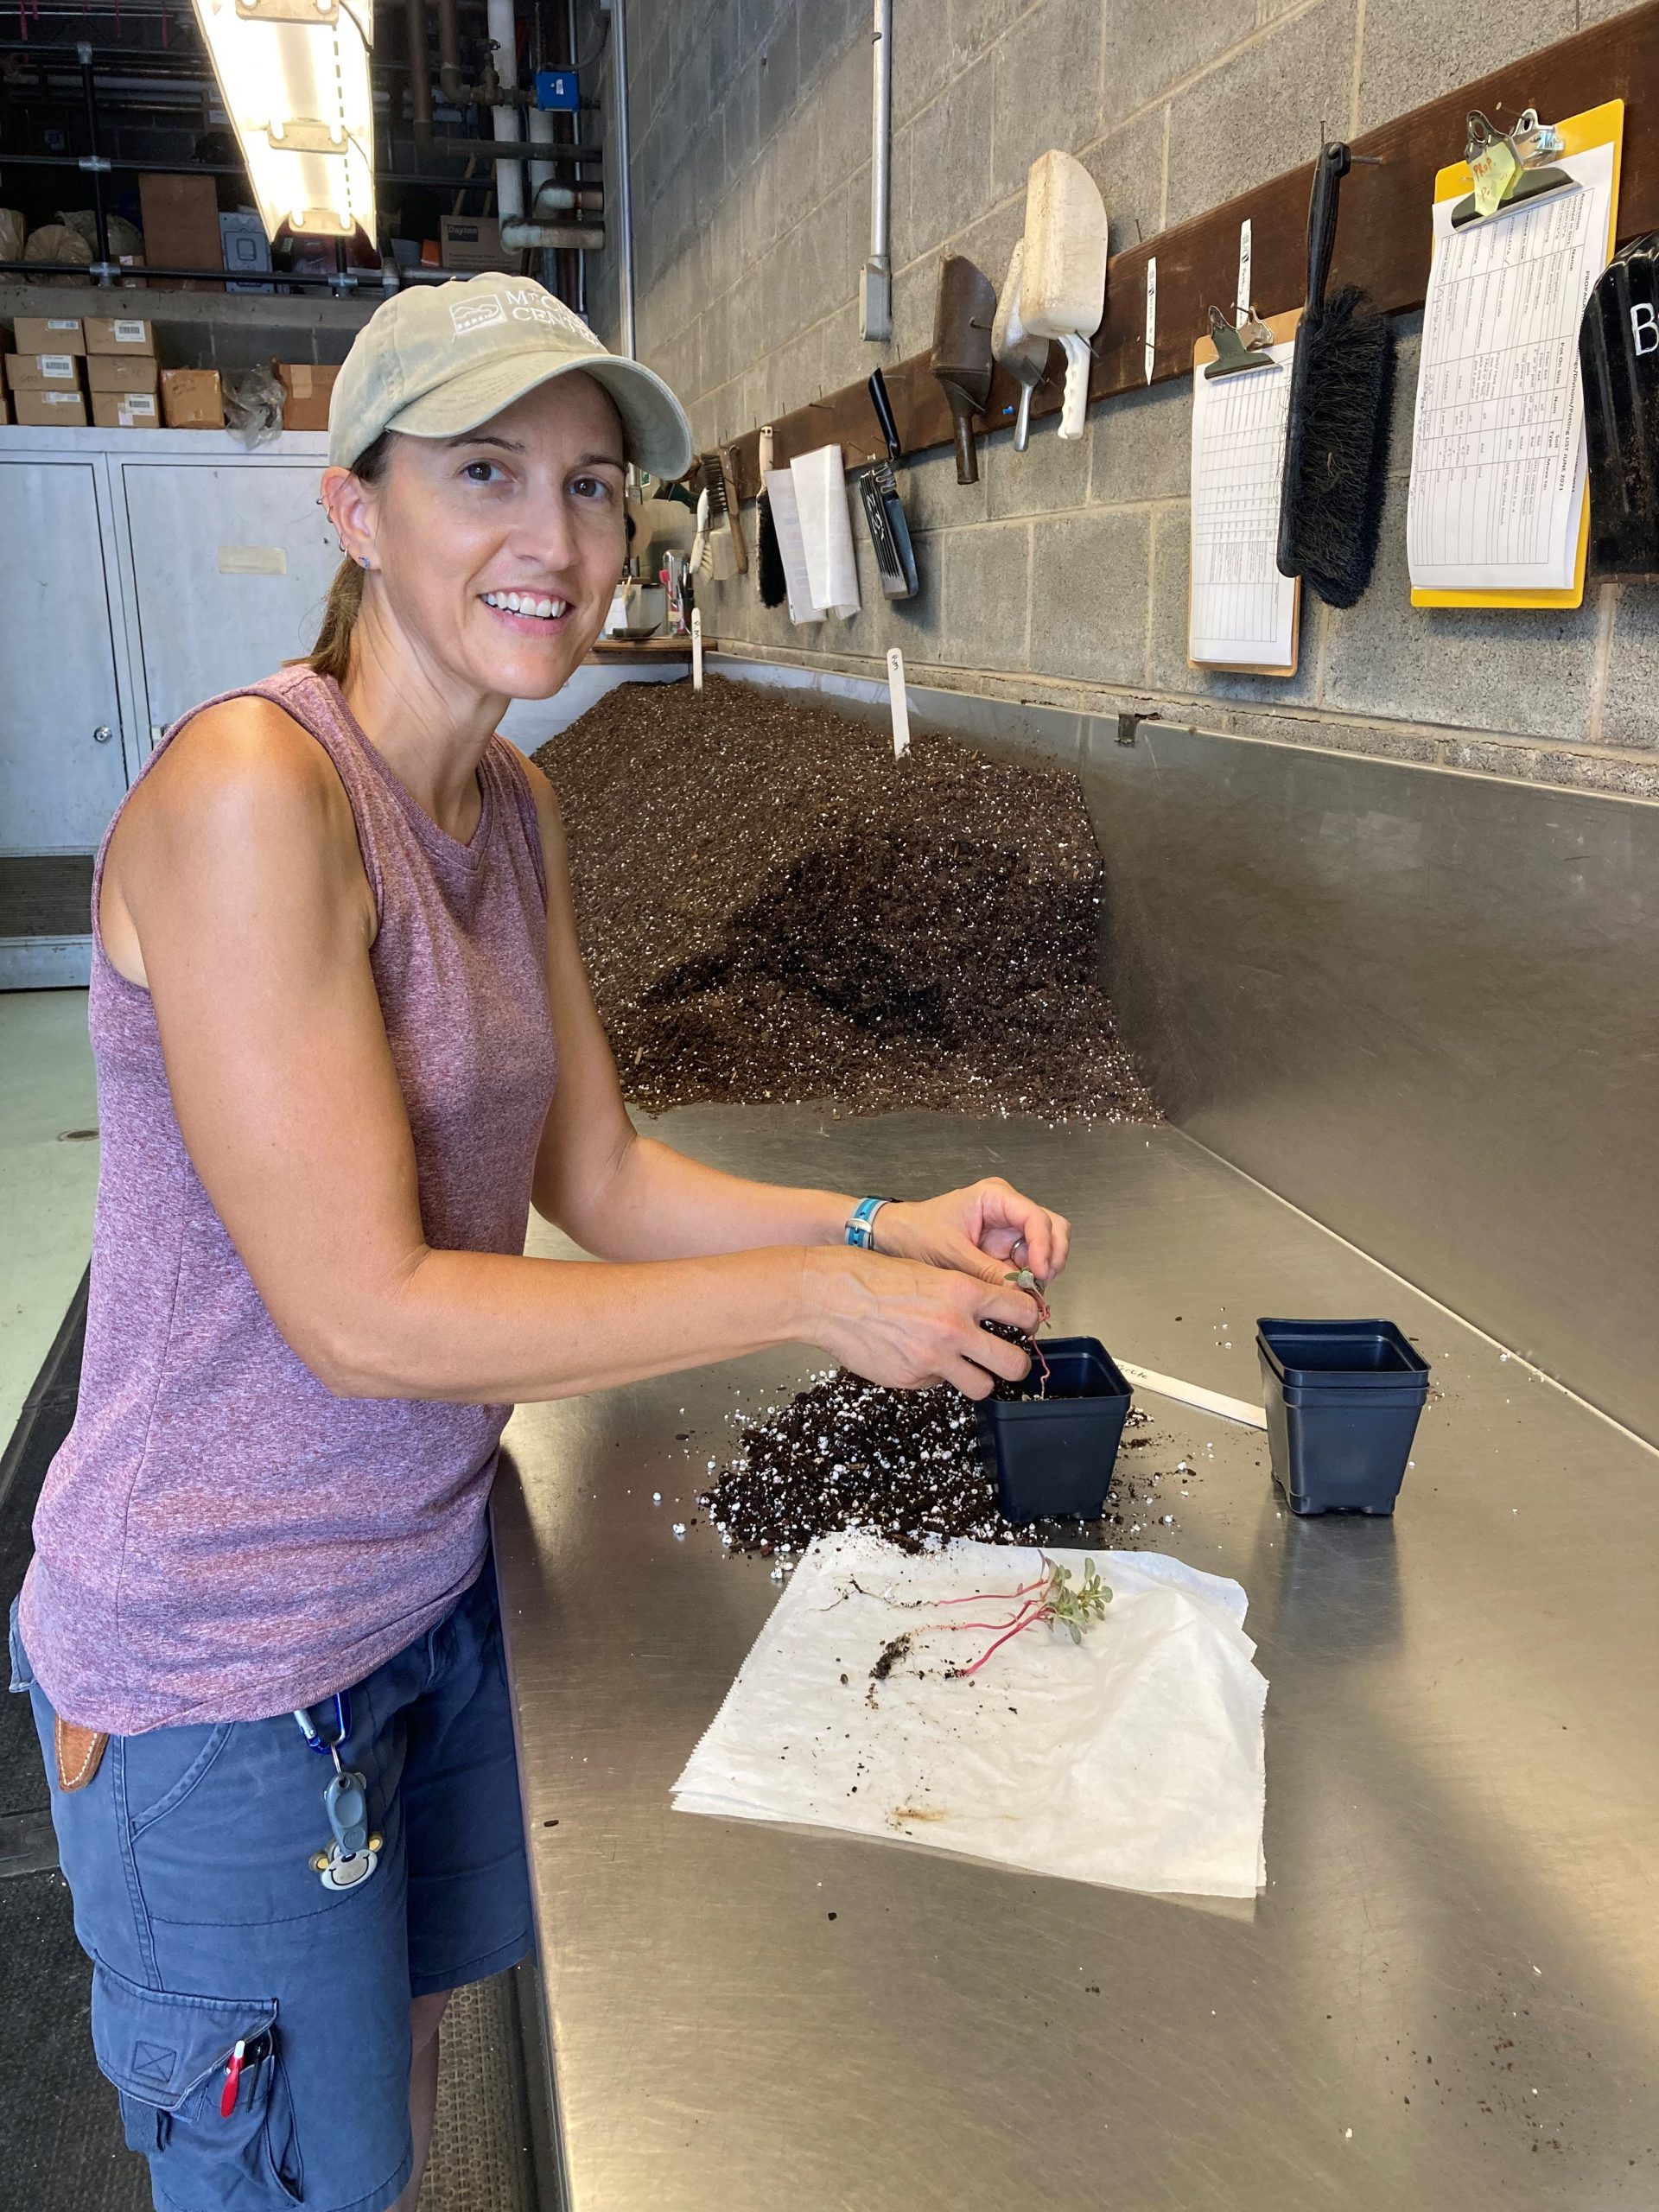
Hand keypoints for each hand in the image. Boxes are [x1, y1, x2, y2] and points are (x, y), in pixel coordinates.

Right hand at [803, 1247, 1042, 1400]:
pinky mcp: (911, 1379)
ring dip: (978, 1378)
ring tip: (965, 1367)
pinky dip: (932, 1375)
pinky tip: (914, 1356)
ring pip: (982, 1387)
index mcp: (963, 1293)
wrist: (829, 1296)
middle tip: (1006, 1359)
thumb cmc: (873, 1276)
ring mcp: (933, 1359)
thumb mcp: (930, 1272)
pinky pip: (937, 1385)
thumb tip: (991, 1316)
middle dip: (1015, 1364)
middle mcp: (954, 1329)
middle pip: (1014, 1364)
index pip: (1023, 1312)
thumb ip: (964, 1296)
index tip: (1025, 1323)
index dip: (1029, 1320)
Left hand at [870, 1178, 1070, 1290]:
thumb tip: (1019, 1296)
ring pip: (1046, 1246)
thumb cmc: (916, 1232)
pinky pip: (1028, 1263)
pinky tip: (1018, 1294)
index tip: (1039, 1273)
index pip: (1036, 1217)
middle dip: (1051, 1256)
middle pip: (1052, 1227)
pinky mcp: (1004, 1249)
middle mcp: (1008, 1210)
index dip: (1044, 1246)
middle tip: (1040, 1283)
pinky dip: (1029, 1279)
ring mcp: (1008, 1230)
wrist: (895, 1237)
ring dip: (1042, 1270)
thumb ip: (986, 1272)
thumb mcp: (951, 1253)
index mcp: (995, 1197)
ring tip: (1028, 1291)